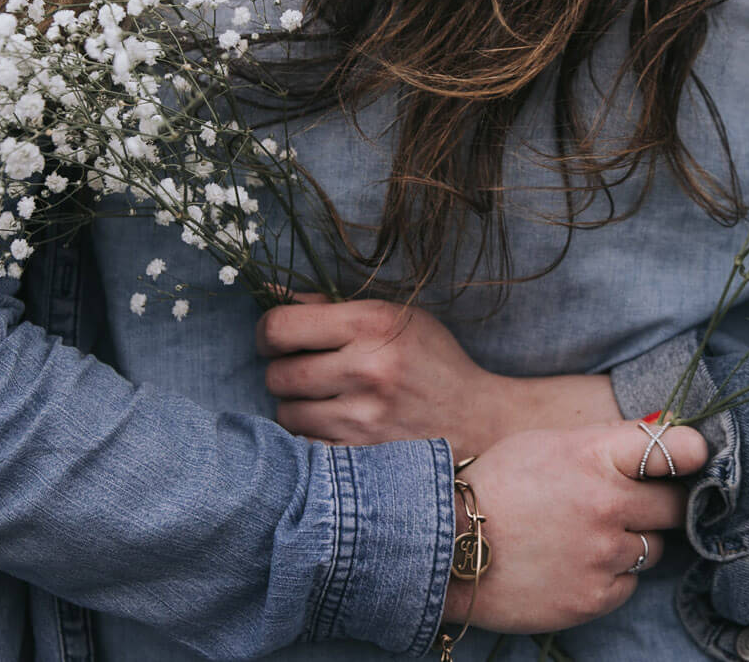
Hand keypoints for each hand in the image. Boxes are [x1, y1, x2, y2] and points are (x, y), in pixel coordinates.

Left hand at [257, 296, 620, 456]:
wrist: (480, 422)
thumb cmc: (433, 364)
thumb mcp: (395, 318)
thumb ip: (331, 306)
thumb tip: (270, 292)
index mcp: (372, 324)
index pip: (279, 327)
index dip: (268, 334)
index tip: (278, 341)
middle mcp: (366, 368)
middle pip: (277, 374)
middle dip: (284, 373)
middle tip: (307, 374)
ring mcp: (363, 418)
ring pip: (286, 413)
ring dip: (298, 408)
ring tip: (327, 403)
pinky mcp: (363, 457)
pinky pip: (304, 446)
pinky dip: (312, 438)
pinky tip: (336, 429)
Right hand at [443, 422, 708, 632]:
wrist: (445, 547)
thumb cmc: (494, 487)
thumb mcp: (545, 444)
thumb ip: (603, 444)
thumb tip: (658, 436)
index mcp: (594, 455)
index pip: (675, 448)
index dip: (692, 453)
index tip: (694, 458)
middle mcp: (606, 504)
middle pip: (675, 505)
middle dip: (660, 504)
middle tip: (635, 505)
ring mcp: (603, 554)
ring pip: (653, 548)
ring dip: (631, 542)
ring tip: (588, 537)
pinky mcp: (594, 597)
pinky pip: (628, 584)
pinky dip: (610, 577)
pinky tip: (574, 565)